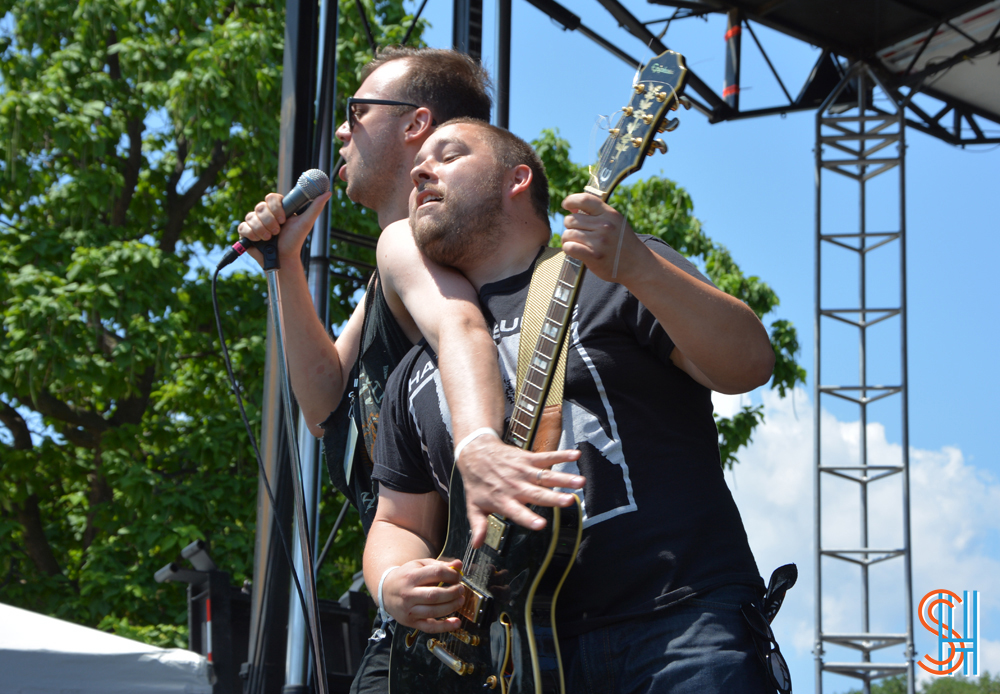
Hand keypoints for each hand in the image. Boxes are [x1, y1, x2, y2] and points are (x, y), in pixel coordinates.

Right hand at [236, 191, 331, 266]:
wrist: (284, 258)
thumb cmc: (295, 240)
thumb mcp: (306, 223)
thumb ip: (315, 207)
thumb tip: (328, 193)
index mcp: (278, 208)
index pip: (272, 197)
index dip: (275, 207)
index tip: (283, 220)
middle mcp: (265, 212)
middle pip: (260, 207)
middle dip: (270, 222)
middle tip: (278, 232)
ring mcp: (255, 221)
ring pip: (252, 217)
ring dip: (263, 230)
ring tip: (271, 238)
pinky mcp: (246, 231)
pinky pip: (244, 227)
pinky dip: (253, 234)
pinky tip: (260, 240)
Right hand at [382, 558, 465, 631]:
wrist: (386, 591)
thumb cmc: (407, 576)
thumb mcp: (420, 565)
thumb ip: (439, 565)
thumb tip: (459, 565)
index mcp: (411, 576)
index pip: (436, 573)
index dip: (451, 575)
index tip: (457, 577)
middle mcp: (408, 594)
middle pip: (435, 595)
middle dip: (453, 592)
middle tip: (461, 589)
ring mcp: (409, 610)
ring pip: (433, 612)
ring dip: (451, 607)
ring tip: (460, 600)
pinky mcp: (411, 622)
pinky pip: (429, 627)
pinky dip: (445, 626)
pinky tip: (456, 622)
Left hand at [456, 436, 583, 547]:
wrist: (476, 453)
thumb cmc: (477, 483)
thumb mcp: (473, 506)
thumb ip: (478, 526)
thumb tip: (476, 544)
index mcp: (504, 501)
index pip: (517, 512)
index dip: (528, 519)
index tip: (541, 525)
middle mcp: (516, 486)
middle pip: (537, 493)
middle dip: (553, 498)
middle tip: (568, 502)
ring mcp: (524, 471)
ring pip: (546, 476)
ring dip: (564, 478)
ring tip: (580, 482)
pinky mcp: (529, 459)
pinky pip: (547, 457)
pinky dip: (562, 455)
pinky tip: (576, 455)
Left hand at [561, 193, 647, 283]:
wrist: (637, 265)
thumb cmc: (622, 243)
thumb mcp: (615, 222)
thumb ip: (596, 214)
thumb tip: (571, 207)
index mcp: (610, 214)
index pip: (585, 199)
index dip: (571, 200)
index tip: (566, 205)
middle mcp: (605, 226)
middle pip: (571, 220)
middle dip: (570, 226)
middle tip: (576, 233)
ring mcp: (599, 241)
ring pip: (568, 234)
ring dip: (567, 239)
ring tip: (575, 243)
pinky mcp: (594, 256)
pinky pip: (570, 247)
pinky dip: (568, 248)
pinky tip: (574, 250)